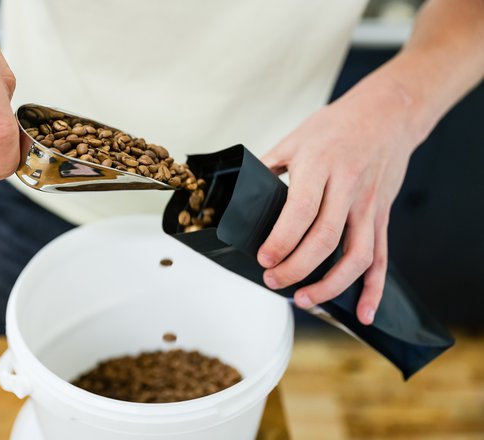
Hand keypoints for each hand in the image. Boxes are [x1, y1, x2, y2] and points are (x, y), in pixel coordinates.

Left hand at [257, 79, 424, 324]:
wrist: (388, 112)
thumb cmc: (337, 125)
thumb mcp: (295, 137)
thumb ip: (268, 166)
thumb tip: (240, 193)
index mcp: (320, 166)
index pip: (300, 210)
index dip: (282, 239)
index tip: (264, 258)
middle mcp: (347, 187)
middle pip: (326, 238)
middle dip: (297, 267)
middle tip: (273, 280)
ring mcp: (368, 205)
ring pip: (357, 255)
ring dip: (332, 285)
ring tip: (305, 300)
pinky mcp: (382, 216)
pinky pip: (382, 257)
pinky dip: (375, 289)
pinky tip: (363, 312)